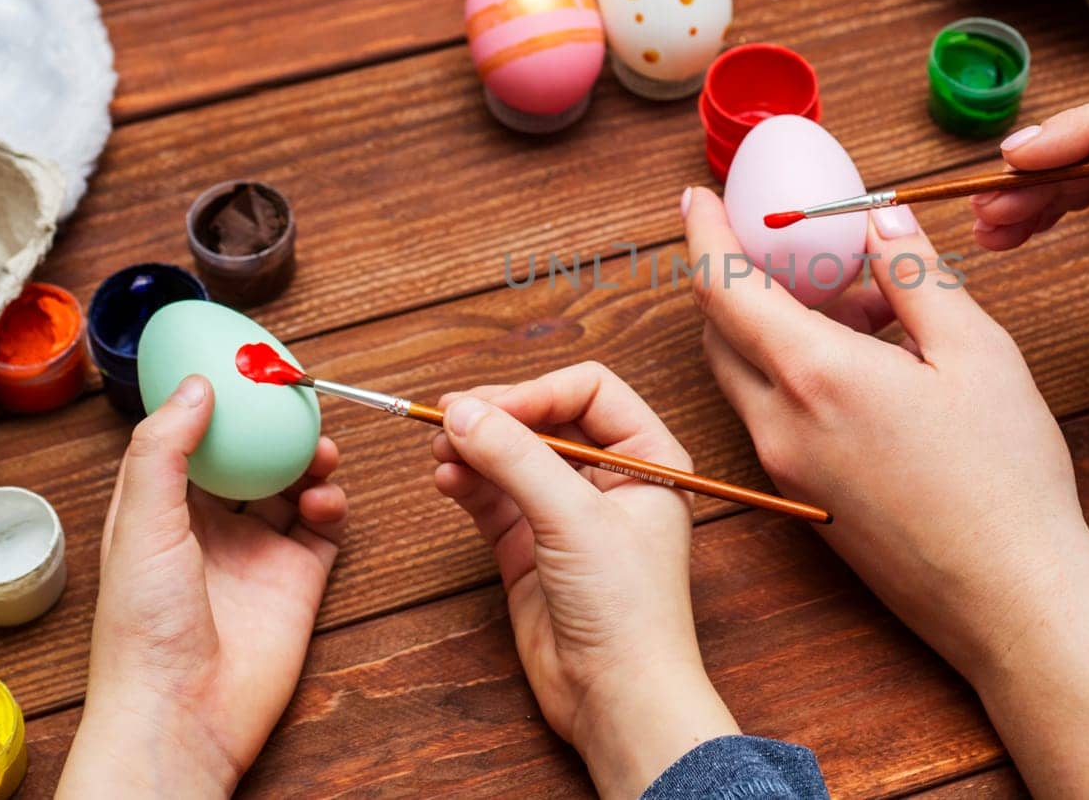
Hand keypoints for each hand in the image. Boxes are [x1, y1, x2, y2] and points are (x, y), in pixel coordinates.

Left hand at [57, 376, 347, 797]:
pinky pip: (327, 527)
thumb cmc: (143, 631)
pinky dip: (333, 504)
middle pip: (251, 459)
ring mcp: (258, 553)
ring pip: (294, 486)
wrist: (184, 712)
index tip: (243, 371)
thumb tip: (197, 387)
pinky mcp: (299, 580)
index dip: (217, 406)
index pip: (192, 443)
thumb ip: (166, 450)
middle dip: (274, 428)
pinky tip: (326, 499)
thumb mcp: (141, 523)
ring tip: (319, 450)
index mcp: (163, 512)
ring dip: (309, 460)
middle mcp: (212, 529)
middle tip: (297, 399)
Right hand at [432, 363, 738, 799]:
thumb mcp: (575, 519)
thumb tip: (462, 412)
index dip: (537, 392)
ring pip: (513, 456)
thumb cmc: (628, 610)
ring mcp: (568, 513)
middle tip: (447, 417)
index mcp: (649, 457)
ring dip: (475, 446)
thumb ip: (517, 459)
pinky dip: (467, 481)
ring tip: (439, 449)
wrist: (618, 699)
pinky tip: (446, 477)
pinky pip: (493, 496)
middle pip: (545, 418)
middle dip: (498, 415)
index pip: (590, 391)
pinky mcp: (531, 547)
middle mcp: (610, 479)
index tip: (489, 409)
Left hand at [681, 186, 1081, 680]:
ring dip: (776, 327)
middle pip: (721, 332)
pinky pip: (776, 416)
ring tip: (865, 307)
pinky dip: (796, 373)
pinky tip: (872, 367)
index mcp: (815, 375)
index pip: (720, 288)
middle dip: (742, 277)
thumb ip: (916, 276)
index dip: (702, 233)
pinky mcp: (805, 502)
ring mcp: (786, 470)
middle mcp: (781, 425)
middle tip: (796, 246)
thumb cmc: (1005, 479)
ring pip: (748, 376)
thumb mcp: (976, 352)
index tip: (696, 197)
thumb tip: (879, 219)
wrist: (1011, 603)